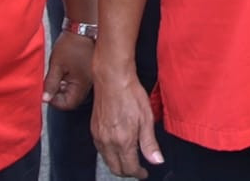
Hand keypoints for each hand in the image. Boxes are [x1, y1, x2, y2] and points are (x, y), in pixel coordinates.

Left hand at [43, 31, 94, 111]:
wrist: (82, 28)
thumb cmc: (71, 44)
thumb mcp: (56, 65)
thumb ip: (51, 84)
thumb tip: (45, 99)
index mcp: (82, 84)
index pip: (69, 104)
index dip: (55, 101)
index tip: (47, 93)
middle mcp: (89, 83)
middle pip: (72, 99)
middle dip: (59, 94)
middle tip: (50, 84)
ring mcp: (90, 77)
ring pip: (74, 91)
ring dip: (63, 87)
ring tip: (57, 75)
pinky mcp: (89, 71)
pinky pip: (78, 83)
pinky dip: (69, 81)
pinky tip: (64, 71)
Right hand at [90, 64, 162, 178]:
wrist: (113, 78)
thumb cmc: (131, 94)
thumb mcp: (146, 118)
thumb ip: (150, 143)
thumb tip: (156, 161)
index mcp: (123, 141)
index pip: (129, 168)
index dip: (138, 174)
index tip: (144, 173)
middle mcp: (108, 142)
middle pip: (115, 169)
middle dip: (127, 172)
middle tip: (137, 169)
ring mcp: (98, 136)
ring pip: (107, 160)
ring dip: (117, 164)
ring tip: (129, 159)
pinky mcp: (93, 129)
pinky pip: (100, 150)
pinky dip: (109, 154)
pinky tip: (117, 148)